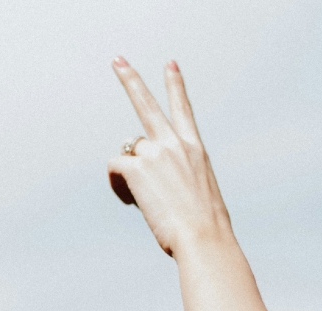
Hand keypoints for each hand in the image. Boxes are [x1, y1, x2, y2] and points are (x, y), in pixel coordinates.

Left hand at [107, 57, 230, 256]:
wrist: (205, 238)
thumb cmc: (206, 228)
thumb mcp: (201, 194)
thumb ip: (180, 179)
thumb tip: (153, 184)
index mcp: (196, 150)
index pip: (183, 109)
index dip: (175, 85)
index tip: (170, 64)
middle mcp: (176, 145)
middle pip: (147, 104)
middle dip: (130, 79)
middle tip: (117, 60)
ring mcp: (156, 153)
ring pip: (129, 151)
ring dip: (130, 172)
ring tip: (144, 198)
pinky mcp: (137, 167)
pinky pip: (116, 167)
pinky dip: (118, 184)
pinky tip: (130, 200)